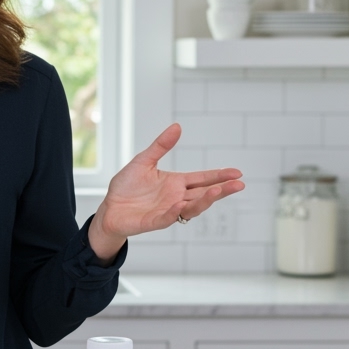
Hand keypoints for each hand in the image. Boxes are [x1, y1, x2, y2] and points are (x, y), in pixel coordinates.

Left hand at [88, 123, 244, 260]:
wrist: (110, 208)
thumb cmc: (127, 187)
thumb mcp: (144, 161)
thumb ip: (161, 146)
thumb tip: (177, 126)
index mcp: (176, 183)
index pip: (202, 179)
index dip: (219, 176)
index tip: (237, 173)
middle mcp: (176, 197)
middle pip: (204, 194)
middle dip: (221, 189)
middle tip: (239, 184)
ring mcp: (167, 211)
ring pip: (192, 207)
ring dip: (205, 201)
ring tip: (217, 192)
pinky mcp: (154, 221)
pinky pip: (168, 218)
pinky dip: (175, 213)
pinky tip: (180, 205)